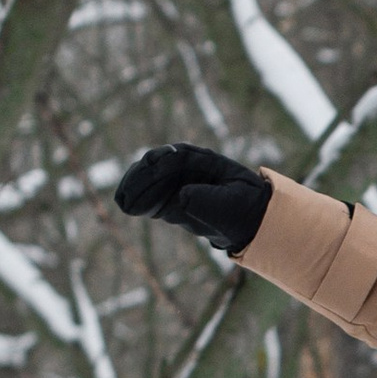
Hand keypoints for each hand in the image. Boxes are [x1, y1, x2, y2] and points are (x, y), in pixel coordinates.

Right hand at [114, 143, 270, 256]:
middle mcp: (187, 169)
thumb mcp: (232, 203)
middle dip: (141, 178)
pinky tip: (126, 205)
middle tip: (127, 193)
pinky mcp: (171, 200)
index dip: (160, 163)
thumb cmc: (245, 207)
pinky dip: (138, 200)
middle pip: (157, 167)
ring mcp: (177, 183)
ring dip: (135, 188)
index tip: (148, 168)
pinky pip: (151, 197)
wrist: (252, 220)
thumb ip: (208, 200)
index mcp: (205, 161)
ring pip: (150, 180)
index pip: (177, 157)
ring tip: (123, 201)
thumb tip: (181, 197)